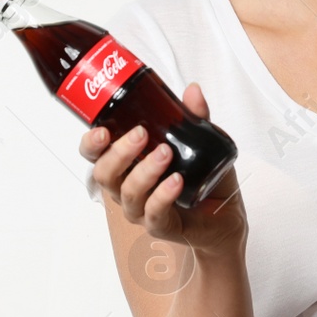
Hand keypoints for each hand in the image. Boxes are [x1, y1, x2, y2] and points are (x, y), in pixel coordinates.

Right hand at [80, 81, 246, 257]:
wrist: (225, 216)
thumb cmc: (204, 180)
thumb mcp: (201, 142)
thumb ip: (194, 118)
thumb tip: (192, 91)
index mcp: (127, 165)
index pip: (95, 155)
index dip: (91, 143)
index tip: (102, 130)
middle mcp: (127, 187)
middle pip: (104, 173)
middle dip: (119, 152)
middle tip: (140, 134)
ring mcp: (141, 209)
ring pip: (127, 192)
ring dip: (144, 170)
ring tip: (165, 153)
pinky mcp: (160, 225)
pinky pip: (153, 212)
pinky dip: (162, 195)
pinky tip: (176, 182)